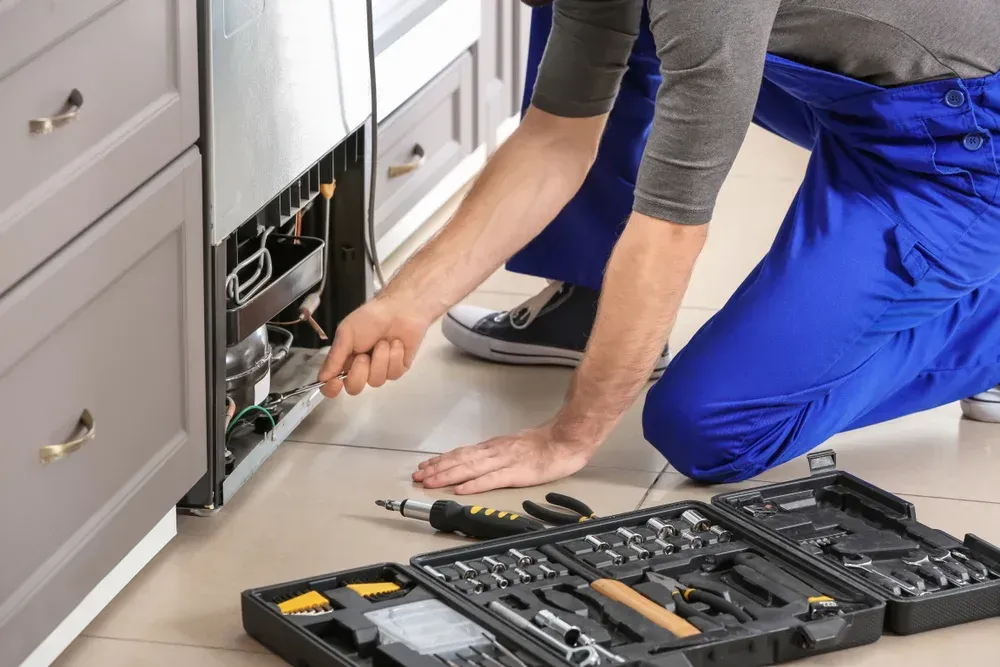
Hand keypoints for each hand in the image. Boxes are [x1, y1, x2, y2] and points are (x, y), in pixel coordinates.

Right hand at [318, 296, 430, 396]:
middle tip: (364, 355)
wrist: (400, 309)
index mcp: (345, 360)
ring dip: (380, 359)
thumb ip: (335, 357)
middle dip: (359, 372)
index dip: (331, 389)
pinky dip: (394, 357)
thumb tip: (322, 378)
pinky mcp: (398, 368)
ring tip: (384, 341)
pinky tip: (396, 344)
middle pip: (354, 388)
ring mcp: (380, 370)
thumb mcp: (347, 333)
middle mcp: (361, 369)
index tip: (335, 382)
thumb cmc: (370, 318)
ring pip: (376, 381)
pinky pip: (394, 374)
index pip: (332, 384)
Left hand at [411, 424, 598, 493]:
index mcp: (494, 447)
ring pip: (470, 468)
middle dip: (437, 469)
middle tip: (418, 477)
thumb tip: (477, 461)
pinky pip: (492, 479)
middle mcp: (495, 452)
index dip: (440, 461)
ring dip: (448, 475)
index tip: (424, 468)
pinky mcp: (517, 473)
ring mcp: (505, 461)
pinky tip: (462, 488)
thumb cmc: (545, 444)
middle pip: (460, 460)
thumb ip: (496, 454)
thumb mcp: (514, 445)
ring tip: (431, 482)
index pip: (461, 453)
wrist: (567, 440)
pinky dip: (475, 484)